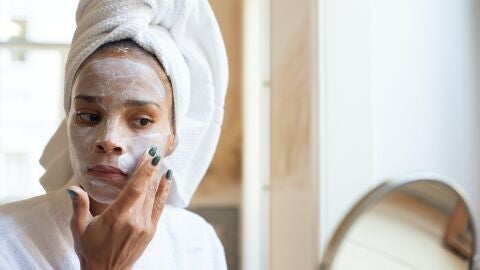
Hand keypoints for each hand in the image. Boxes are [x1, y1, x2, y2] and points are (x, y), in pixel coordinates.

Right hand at [66, 148, 171, 269]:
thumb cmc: (89, 250)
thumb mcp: (79, 228)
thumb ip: (79, 206)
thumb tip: (73, 188)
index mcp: (117, 217)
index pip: (135, 189)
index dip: (145, 171)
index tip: (150, 156)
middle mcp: (134, 221)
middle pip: (147, 189)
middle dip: (152, 169)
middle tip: (155, 151)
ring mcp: (145, 227)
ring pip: (154, 197)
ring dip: (159, 178)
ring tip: (162, 161)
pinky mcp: (151, 231)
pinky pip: (160, 207)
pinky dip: (164, 192)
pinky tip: (167, 179)